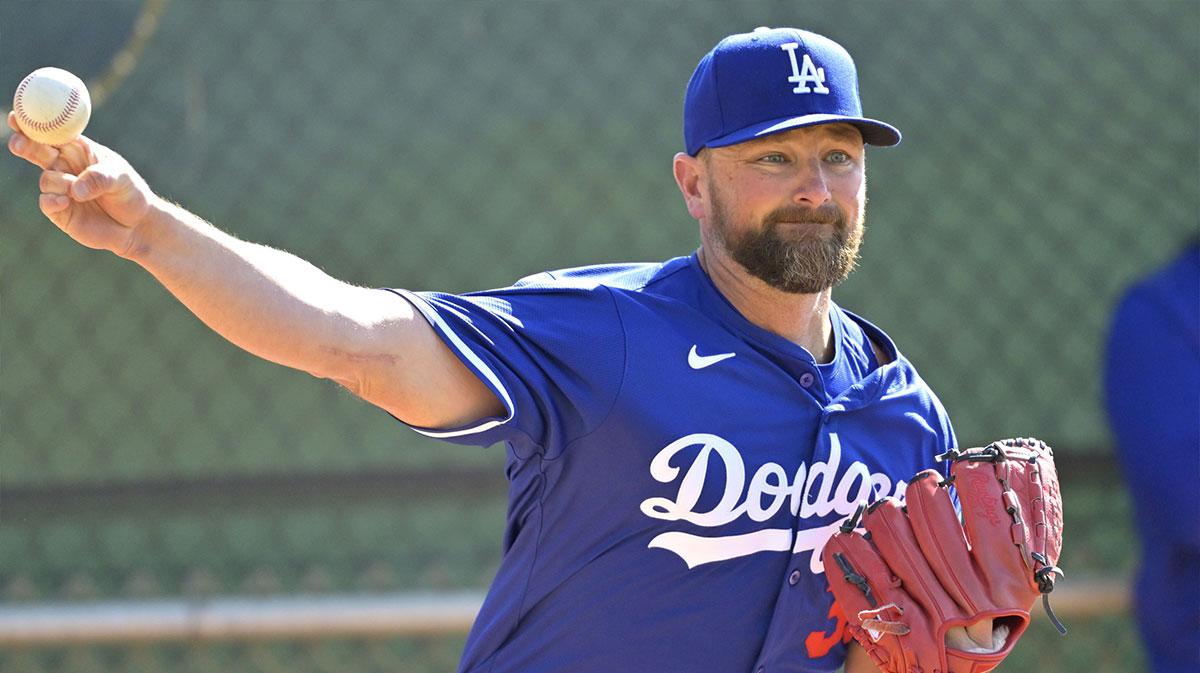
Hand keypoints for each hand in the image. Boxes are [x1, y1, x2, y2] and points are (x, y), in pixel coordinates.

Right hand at [8, 111, 154, 255]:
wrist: (136, 224)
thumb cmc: (130, 193)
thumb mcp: (121, 178)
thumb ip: (100, 178)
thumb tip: (75, 189)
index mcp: (78, 150)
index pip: (53, 133)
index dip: (34, 124)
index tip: (18, 115)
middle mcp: (65, 167)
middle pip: (36, 150)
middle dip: (24, 144)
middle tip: (17, 142)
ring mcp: (61, 188)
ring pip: (46, 179)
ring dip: (60, 183)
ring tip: (79, 191)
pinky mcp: (60, 210)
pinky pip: (46, 202)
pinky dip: (52, 201)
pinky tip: (66, 202)